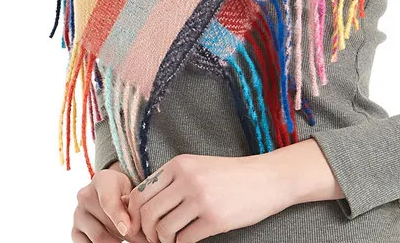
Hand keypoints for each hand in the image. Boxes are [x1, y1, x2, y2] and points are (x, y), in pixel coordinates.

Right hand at [72, 162, 148, 242]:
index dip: (118, 216)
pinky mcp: (75, 231)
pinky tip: (116, 240)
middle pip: (106, 223)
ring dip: (117, 242)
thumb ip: (133, 207)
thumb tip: (132, 229)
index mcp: (102, 180)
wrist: (111, 192)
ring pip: (98, 238)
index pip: (108, 200)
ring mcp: (78, 214)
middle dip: (128, 234)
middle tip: (143, 240)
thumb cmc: (126, 191)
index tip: (128, 229)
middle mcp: (85, 196)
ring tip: (133, 240)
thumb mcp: (133, 191)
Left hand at [123, 153, 291, 242]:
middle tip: (153, 239)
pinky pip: (183, 240)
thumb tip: (141, 206)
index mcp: (179, 164)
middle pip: (147, 213)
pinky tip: (187, 242)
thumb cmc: (230, 175)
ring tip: (171, 241)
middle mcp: (187, 178)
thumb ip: (172, 181)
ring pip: (162, 230)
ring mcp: (200, 198)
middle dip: (145, 232)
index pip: (139, 193)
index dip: (133, 214)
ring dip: (163, 242)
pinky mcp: (214, 219)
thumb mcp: (198, 167)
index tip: (139, 225)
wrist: (266, 178)